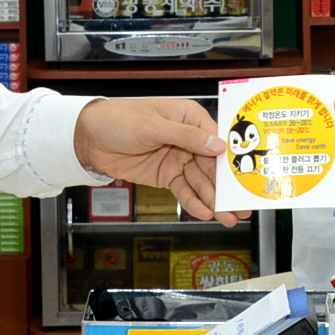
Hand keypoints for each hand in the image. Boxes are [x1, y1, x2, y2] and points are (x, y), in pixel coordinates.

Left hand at [75, 97, 234, 226]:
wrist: (89, 139)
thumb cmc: (118, 120)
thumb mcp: (152, 125)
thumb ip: (186, 137)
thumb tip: (217, 145)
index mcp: (189, 118)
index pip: (217, 140)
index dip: (232, 161)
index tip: (246, 179)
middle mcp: (188, 138)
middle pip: (213, 165)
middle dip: (227, 187)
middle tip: (241, 206)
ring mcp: (178, 158)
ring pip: (201, 182)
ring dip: (215, 200)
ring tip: (228, 217)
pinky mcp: (166, 175)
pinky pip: (184, 191)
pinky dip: (195, 202)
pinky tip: (206, 213)